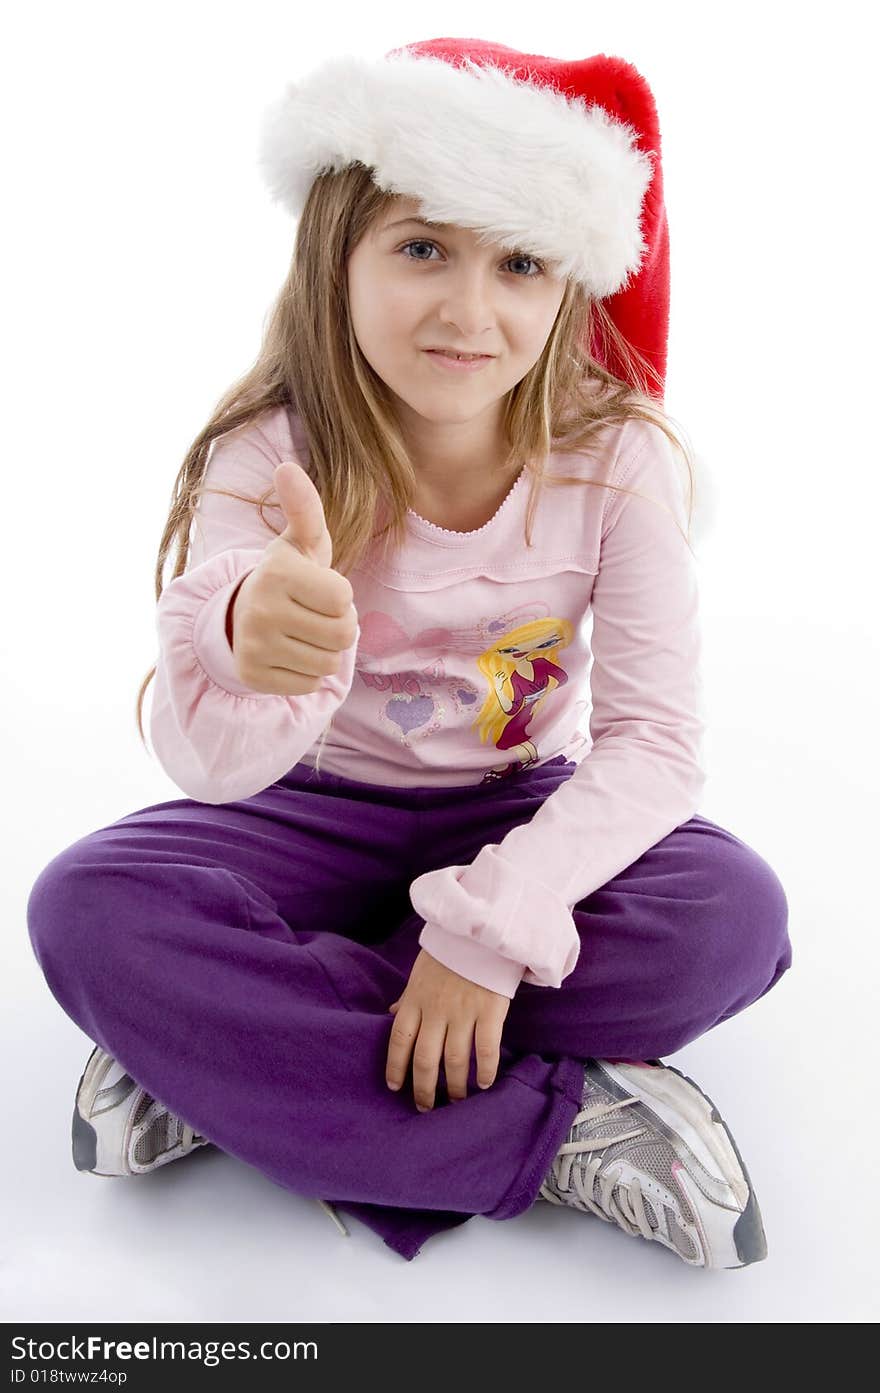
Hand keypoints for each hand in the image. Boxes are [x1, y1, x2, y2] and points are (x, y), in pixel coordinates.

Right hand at [227, 460, 358, 694]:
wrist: (245, 616)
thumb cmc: (290, 576)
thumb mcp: (302, 541)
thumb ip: (305, 508)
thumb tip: (286, 467)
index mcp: (276, 572)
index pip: (344, 598)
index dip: (341, 597)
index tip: (318, 590)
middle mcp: (259, 609)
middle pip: (343, 634)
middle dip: (339, 626)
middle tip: (315, 615)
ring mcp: (253, 646)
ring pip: (329, 663)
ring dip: (325, 651)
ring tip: (303, 634)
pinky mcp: (252, 677)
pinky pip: (309, 685)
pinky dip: (306, 674)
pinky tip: (288, 654)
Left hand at [386, 949, 510, 1110]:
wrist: (481, 931)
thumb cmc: (448, 953)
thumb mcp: (420, 973)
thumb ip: (408, 999)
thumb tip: (391, 1015)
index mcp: (416, 1000)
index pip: (399, 1040)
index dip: (396, 1067)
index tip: (396, 1088)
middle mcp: (436, 1010)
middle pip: (425, 1059)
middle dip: (424, 1088)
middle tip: (426, 1107)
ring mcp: (463, 1012)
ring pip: (454, 1060)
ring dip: (454, 1086)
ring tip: (456, 1101)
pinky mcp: (490, 1010)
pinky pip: (486, 1048)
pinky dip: (485, 1069)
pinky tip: (483, 1082)